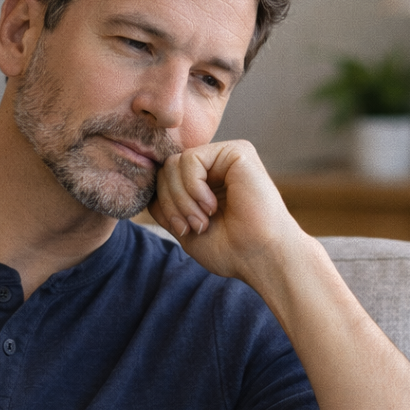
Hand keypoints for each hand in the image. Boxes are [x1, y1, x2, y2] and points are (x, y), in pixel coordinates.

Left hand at [148, 139, 306, 286]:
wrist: (261, 257)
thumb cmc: (230, 249)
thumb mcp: (184, 226)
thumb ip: (165, 204)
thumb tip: (147, 186)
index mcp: (206, 181)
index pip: (164, 179)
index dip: (164, 205)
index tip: (182, 230)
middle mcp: (217, 165)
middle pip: (166, 169)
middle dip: (171, 203)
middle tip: (192, 227)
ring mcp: (226, 156)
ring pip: (174, 164)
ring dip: (181, 199)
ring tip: (203, 220)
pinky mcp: (237, 151)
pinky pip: (191, 159)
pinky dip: (193, 187)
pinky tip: (212, 205)